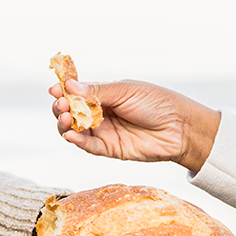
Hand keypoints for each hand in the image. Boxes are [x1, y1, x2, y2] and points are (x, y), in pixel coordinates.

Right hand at [49, 79, 221, 173]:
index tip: (55, 89)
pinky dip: (76, 140)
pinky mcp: (110, 149)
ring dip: (65, 124)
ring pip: (75, 129)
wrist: (180, 128)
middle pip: (72, 112)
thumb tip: (70, 86)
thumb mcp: (126, 91)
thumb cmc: (157, 103)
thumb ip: (97, 91)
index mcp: (106, 94)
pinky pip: (88, 146)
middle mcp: (102, 113)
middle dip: (62, 107)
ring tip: (65, 118)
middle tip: (62, 104)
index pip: (78, 92)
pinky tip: (71, 134)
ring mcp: (105, 132)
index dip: (65, 91)